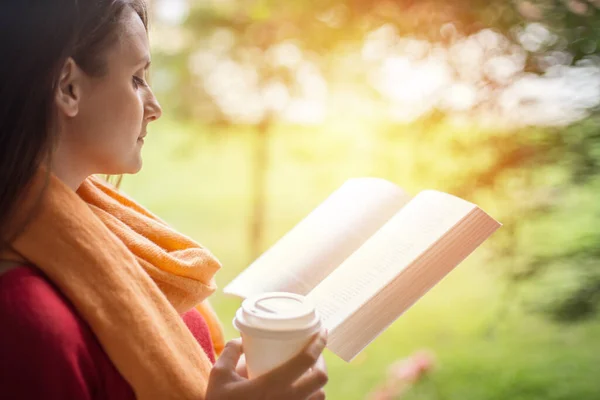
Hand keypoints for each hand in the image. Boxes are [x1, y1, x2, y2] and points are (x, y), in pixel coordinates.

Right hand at [206, 328, 328, 399]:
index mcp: (273, 385)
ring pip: (319, 396)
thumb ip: (231, 352)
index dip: (319, 343)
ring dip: (317, 382)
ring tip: (308, 373)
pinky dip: (311, 397)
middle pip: (321, 379)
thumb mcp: (219, 375)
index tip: (322, 331)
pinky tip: (300, 391)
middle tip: (314, 353)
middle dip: (321, 362)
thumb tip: (242, 340)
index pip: (306, 360)